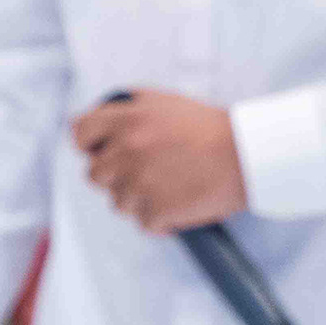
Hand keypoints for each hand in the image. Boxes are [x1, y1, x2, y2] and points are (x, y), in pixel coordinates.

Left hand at [71, 92, 245, 234]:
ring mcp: (138, 182)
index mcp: (126, 119)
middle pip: (96, 175)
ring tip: (171, 186)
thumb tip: (102, 123)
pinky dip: (160, 219)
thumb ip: (129, 108)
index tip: (101, 152)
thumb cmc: (210, 129)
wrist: (245, 155)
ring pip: (118, 202)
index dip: (89, 145)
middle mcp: (126, 149)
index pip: (80, 134)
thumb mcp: (164, 102)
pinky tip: (180, 204)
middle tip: (146, 173)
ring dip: (140, 199)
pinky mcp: (154, 210)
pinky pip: (143, 222)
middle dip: (117, 177)